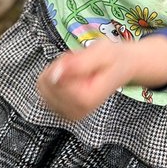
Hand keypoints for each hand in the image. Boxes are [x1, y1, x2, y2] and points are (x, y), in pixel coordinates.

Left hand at [37, 34, 166, 120]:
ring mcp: (67, 114)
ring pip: (43, 87)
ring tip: (77, 68)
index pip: (54, 81)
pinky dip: (56, 78)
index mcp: (85, 100)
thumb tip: (55, 73)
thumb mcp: (101, 52)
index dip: (63, 64)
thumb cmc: (114, 58)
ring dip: (57, 71)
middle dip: (59, 67)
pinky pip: (45, 91)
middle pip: (46, 85)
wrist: (123, 68)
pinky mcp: (62, 111)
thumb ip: (78, 64)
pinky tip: (72, 75)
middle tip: (79, 62)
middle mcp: (75, 112)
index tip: (79, 58)